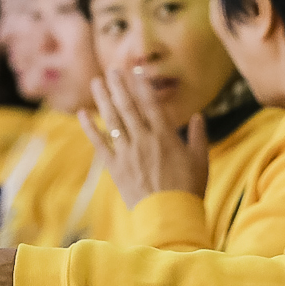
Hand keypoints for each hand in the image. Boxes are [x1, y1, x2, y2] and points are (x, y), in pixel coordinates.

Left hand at [79, 65, 208, 206]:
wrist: (169, 215)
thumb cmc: (189, 188)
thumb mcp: (200, 160)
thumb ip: (198, 135)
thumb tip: (198, 115)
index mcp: (165, 136)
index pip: (151, 104)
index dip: (142, 85)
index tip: (136, 70)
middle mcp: (144, 140)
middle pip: (128, 107)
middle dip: (119, 86)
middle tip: (111, 70)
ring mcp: (127, 153)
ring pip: (112, 120)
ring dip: (103, 99)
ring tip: (96, 83)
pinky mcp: (115, 167)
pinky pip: (100, 143)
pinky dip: (90, 127)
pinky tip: (83, 113)